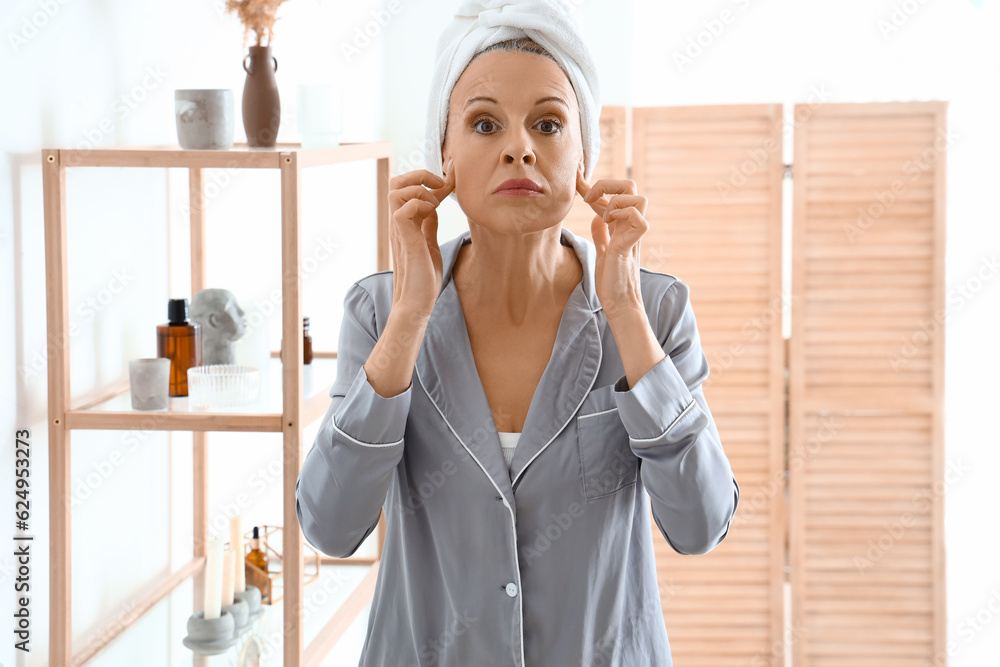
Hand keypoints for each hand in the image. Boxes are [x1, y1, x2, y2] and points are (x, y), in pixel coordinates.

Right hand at [387, 159, 455, 317]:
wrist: (417, 301)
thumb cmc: (423, 277)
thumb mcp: (430, 244)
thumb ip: (429, 225)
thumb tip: (433, 209)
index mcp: (407, 222)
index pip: (412, 188)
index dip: (432, 180)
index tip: (453, 180)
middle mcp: (400, 222)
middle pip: (396, 182)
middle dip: (419, 175)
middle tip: (440, 186)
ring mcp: (399, 229)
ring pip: (395, 190)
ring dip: (419, 189)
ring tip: (436, 203)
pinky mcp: (404, 238)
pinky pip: (402, 209)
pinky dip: (418, 205)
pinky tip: (432, 214)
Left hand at [576, 166, 649, 320]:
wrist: (618, 303)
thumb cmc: (611, 281)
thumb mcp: (602, 253)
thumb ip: (602, 235)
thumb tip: (597, 220)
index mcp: (621, 225)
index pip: (611, 195)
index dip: (593, 185)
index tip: (576, 179)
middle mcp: (629, 226)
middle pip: (631, 187)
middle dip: (608, 184)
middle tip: (587, 199)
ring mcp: (633, 234)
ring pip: (640, 198)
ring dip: (617, 200)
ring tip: (602, 216)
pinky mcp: (632, 244)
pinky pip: (639, 217)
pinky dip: (622, 214)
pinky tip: (608, 224)